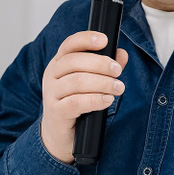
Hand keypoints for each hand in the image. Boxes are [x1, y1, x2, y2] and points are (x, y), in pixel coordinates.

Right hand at [40, 33, 127, 163]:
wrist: (59, 135)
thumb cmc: (76, 105)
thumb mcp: (91, 84)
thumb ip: (106, 68)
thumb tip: (122, 54)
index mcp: (59, 63)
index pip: (69, 45)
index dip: (86, 39)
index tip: (105, 40)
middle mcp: (52, 75)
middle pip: (74, 61)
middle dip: (100, 64)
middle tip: (118, 71)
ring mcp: (51, 93)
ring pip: (77, 81)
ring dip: (102, 83)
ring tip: (118, 88)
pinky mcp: (56, 112)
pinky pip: (76, 102)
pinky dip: (95, 99)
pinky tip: (107, 100)